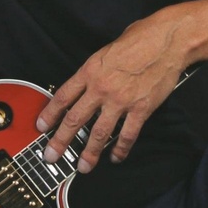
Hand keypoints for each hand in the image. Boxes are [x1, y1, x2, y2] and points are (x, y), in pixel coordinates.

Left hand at [36, 14, 186, 172]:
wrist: (167, 40)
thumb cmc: (137, 40)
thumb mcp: (103, 52)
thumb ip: (92, 71)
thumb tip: (84, 85)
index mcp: (89, 72)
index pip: (62, 97)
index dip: (49, 114)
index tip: (41, 127)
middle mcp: (100, 88)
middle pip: (75, 119)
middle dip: (61, 141)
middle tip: (51, 156)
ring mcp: (121, 101)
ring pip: (99, 132)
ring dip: (89, 152)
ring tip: (82, 166)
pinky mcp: (141, 109)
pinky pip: (128, 134)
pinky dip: (121, 148)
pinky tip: (115, 157)